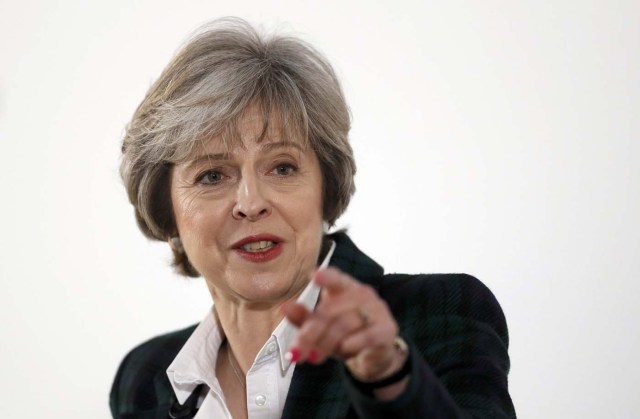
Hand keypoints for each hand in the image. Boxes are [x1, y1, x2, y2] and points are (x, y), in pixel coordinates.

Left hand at [283, 267, 406, 382]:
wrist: (375, 356)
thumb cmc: (345, 335)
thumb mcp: (322, 328)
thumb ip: (304, 318)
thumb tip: (284, 307)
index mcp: (345, 288)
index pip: (336, 278)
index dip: (327, 277)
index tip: (314, 276)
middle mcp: (362, 294)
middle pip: (332, 309)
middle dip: (311, 332)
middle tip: (296, 351)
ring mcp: (377, 310)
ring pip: (347, 323)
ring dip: (327, 342)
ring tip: (314, 358)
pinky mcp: (387, 329)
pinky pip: (370, 334)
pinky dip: (356, 341)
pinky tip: (345, 348)